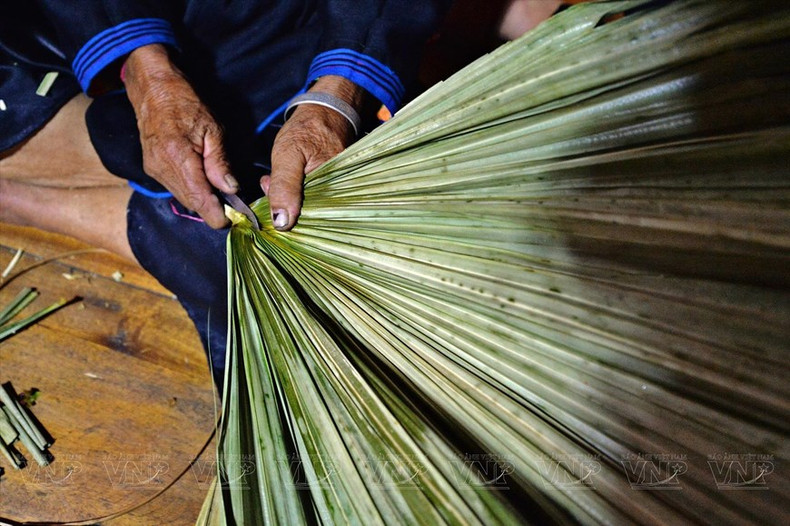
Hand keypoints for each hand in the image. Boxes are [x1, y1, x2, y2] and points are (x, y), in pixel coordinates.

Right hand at [123, 44, 235, 228]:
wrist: (152, 88)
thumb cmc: (185, 103)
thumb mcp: (212, 129)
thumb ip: (220, 162)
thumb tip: (231, 189)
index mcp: (178, 156)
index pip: (198, 199)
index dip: (215, 214)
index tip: (230, 220)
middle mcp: (161, 167)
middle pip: (191, 202)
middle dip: (212, 208)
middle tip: (233, 206)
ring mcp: (154, 169)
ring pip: (183, 197)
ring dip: (202, 200)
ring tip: (220, 192)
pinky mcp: (151, 168)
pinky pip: (175, 188)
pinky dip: (191, 190)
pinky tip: (203, 181)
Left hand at [261, 76, 365, 230]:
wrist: (325, 113)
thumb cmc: (308, 130)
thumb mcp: (289, 155)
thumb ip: (285, 187)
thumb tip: (282, 222)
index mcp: (334, 193)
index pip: (307, 221)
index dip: (284, 213)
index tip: (269, 196)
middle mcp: (339, 197)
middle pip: (306, 216)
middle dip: (282, 203)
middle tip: (270, 182)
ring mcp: (335, 193)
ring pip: (305, 208)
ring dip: (285, 197)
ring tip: (277, 178)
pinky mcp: (329, 189)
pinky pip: (309, 199)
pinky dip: (293, 192)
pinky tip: (286, 180)